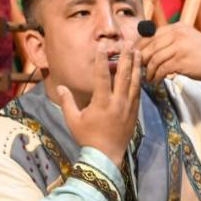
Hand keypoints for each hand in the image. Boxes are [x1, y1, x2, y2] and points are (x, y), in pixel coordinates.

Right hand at [58, 47, 140, 167]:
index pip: (102, 77)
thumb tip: (60, 87)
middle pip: (123, 76)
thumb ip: (67, 102)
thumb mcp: (73, 120)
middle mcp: (117, 103)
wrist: (106, 156)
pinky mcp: (134, 113)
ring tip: (138, 53)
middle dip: (126, 58)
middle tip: (129, 44)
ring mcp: (128, 108)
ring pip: (134, 83)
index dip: (101, 60)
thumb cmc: (87, 138)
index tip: (102, 47)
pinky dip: (139, 81)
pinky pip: (138, 93)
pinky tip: (140, 72)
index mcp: (102, 103)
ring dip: (136, 66)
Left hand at [138, 22, 200, 84]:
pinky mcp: (181, 61)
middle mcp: (177, 34)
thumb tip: (148, 47)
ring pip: (154, 58)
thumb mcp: (187, 39)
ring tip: (147, 77)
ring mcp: (179, 47)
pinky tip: (155, 80)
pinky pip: (162, 68)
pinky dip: (156, 76)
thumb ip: (171, 40)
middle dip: (141, 59)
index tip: (134, 55)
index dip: (139, 46)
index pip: (150, 34)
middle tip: (138, 68)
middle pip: (150, 46)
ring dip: (148, 70)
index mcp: (176, 27)